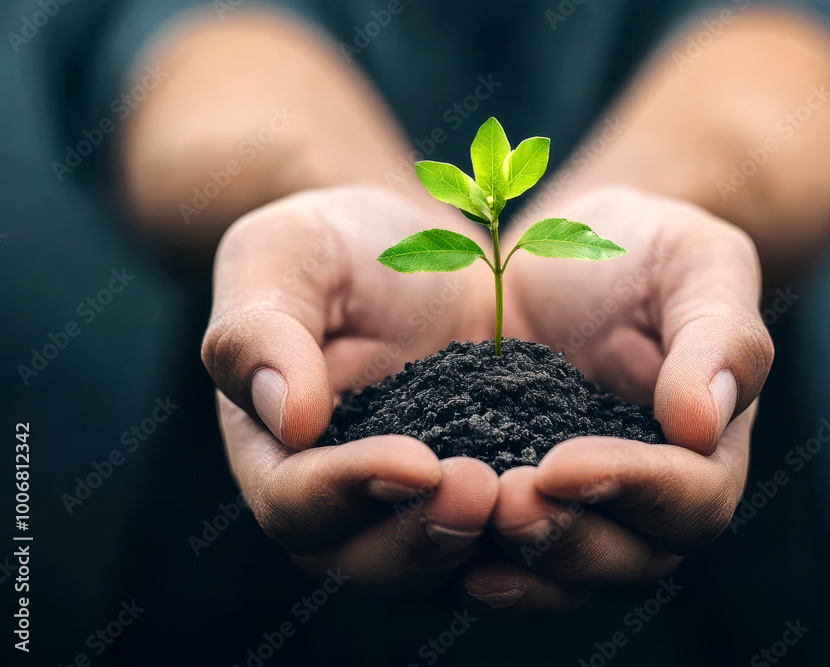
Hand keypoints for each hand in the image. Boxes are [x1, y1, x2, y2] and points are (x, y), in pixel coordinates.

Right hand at [202, 186, 498, 588]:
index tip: (415, 461)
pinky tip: (569, 508)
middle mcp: (337, 500)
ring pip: (437, 568)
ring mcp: (410, 509)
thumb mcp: (283, 257)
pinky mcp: (477, 498)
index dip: (347, 492)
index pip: (294, 501)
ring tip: (527, 500)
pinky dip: (530, 541)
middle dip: (423, 535)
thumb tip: (289, 417)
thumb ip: (259, 331)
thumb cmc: (338, 245)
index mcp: (274, 449)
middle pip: (366, 559)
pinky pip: (500, 544)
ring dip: (479, 548)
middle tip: (480, 488)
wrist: (423, 252)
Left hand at [465, 187, 772, 607]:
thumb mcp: (698, 265)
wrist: (562, 253)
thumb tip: (705, 422)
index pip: (691, 498)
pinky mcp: (512, 500)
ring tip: (457, 518)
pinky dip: (465, 559)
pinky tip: (429, 542)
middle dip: (565, 538)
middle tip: (504, 501)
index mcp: (705, 450)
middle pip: (626, 558)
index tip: (563, 465)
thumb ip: (720, 336)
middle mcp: (647, 500)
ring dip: (515, 561)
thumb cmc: (646, 250)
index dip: (634, 489)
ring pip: (560, 574)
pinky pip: (498, 555)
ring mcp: (578, 510)